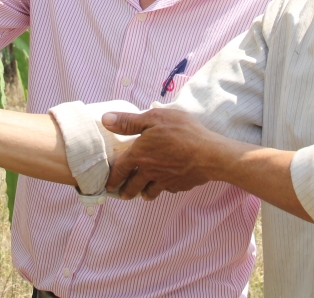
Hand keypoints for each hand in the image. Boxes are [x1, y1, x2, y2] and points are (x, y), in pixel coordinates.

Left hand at [103, 107, 221, 200]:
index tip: (108, 186)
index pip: (120, 169)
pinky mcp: (179, 185)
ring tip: (143, 194)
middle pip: (133, 186)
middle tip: (123, 195)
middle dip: (126, 191)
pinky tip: (167, 186)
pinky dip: (165, 189)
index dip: (113, 178)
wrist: (208, 154)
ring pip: (150, 192)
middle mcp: (149, 171)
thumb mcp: (154, 118)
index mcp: (139, 155)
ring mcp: (164, 180)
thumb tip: (105, 119)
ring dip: (144, 193)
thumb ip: (129, 121)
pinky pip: (168, 189)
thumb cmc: (181, 132)